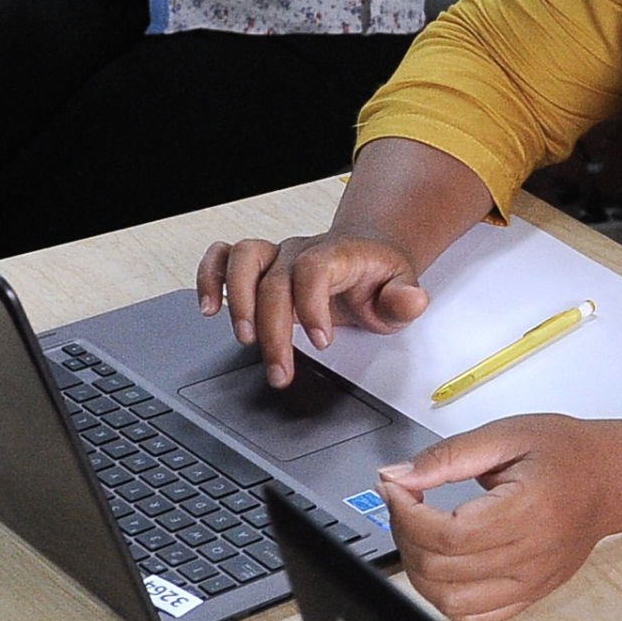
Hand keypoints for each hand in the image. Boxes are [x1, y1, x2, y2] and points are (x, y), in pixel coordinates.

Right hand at [195, 229, 431, 384]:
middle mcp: (301, 251)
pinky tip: (208, 307)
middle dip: (274, 329)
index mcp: (337, 254)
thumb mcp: (401, 290)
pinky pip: (221, 257)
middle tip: (280, 369)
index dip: (312, 305)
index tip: (321, 341)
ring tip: (243, 338)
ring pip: (242, 259)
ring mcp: (276, 256)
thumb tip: (412, 301)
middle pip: (274, 279)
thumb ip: (404, 299)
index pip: (314, 269)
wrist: (365, 255)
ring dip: (236, 299)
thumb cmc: (377, 278)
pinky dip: (208, 278)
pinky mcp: (257, 266)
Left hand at [374, 415, 618, 620]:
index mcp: (526, 511)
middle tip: (404, 503)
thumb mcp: (507, 436)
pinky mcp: (531, 594)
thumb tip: (399, 476)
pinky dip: (446, 597)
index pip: (448, 535)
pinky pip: (475, 616)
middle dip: (405, 535)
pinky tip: (443, 566)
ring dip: (419, 570)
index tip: (395, 489)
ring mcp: (531, 582)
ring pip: (450, 601)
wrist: (613, 479)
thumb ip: (449, 457)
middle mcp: (530, 555)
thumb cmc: (569, 455)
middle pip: (441, 569)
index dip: (406, 515)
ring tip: (419, 535)